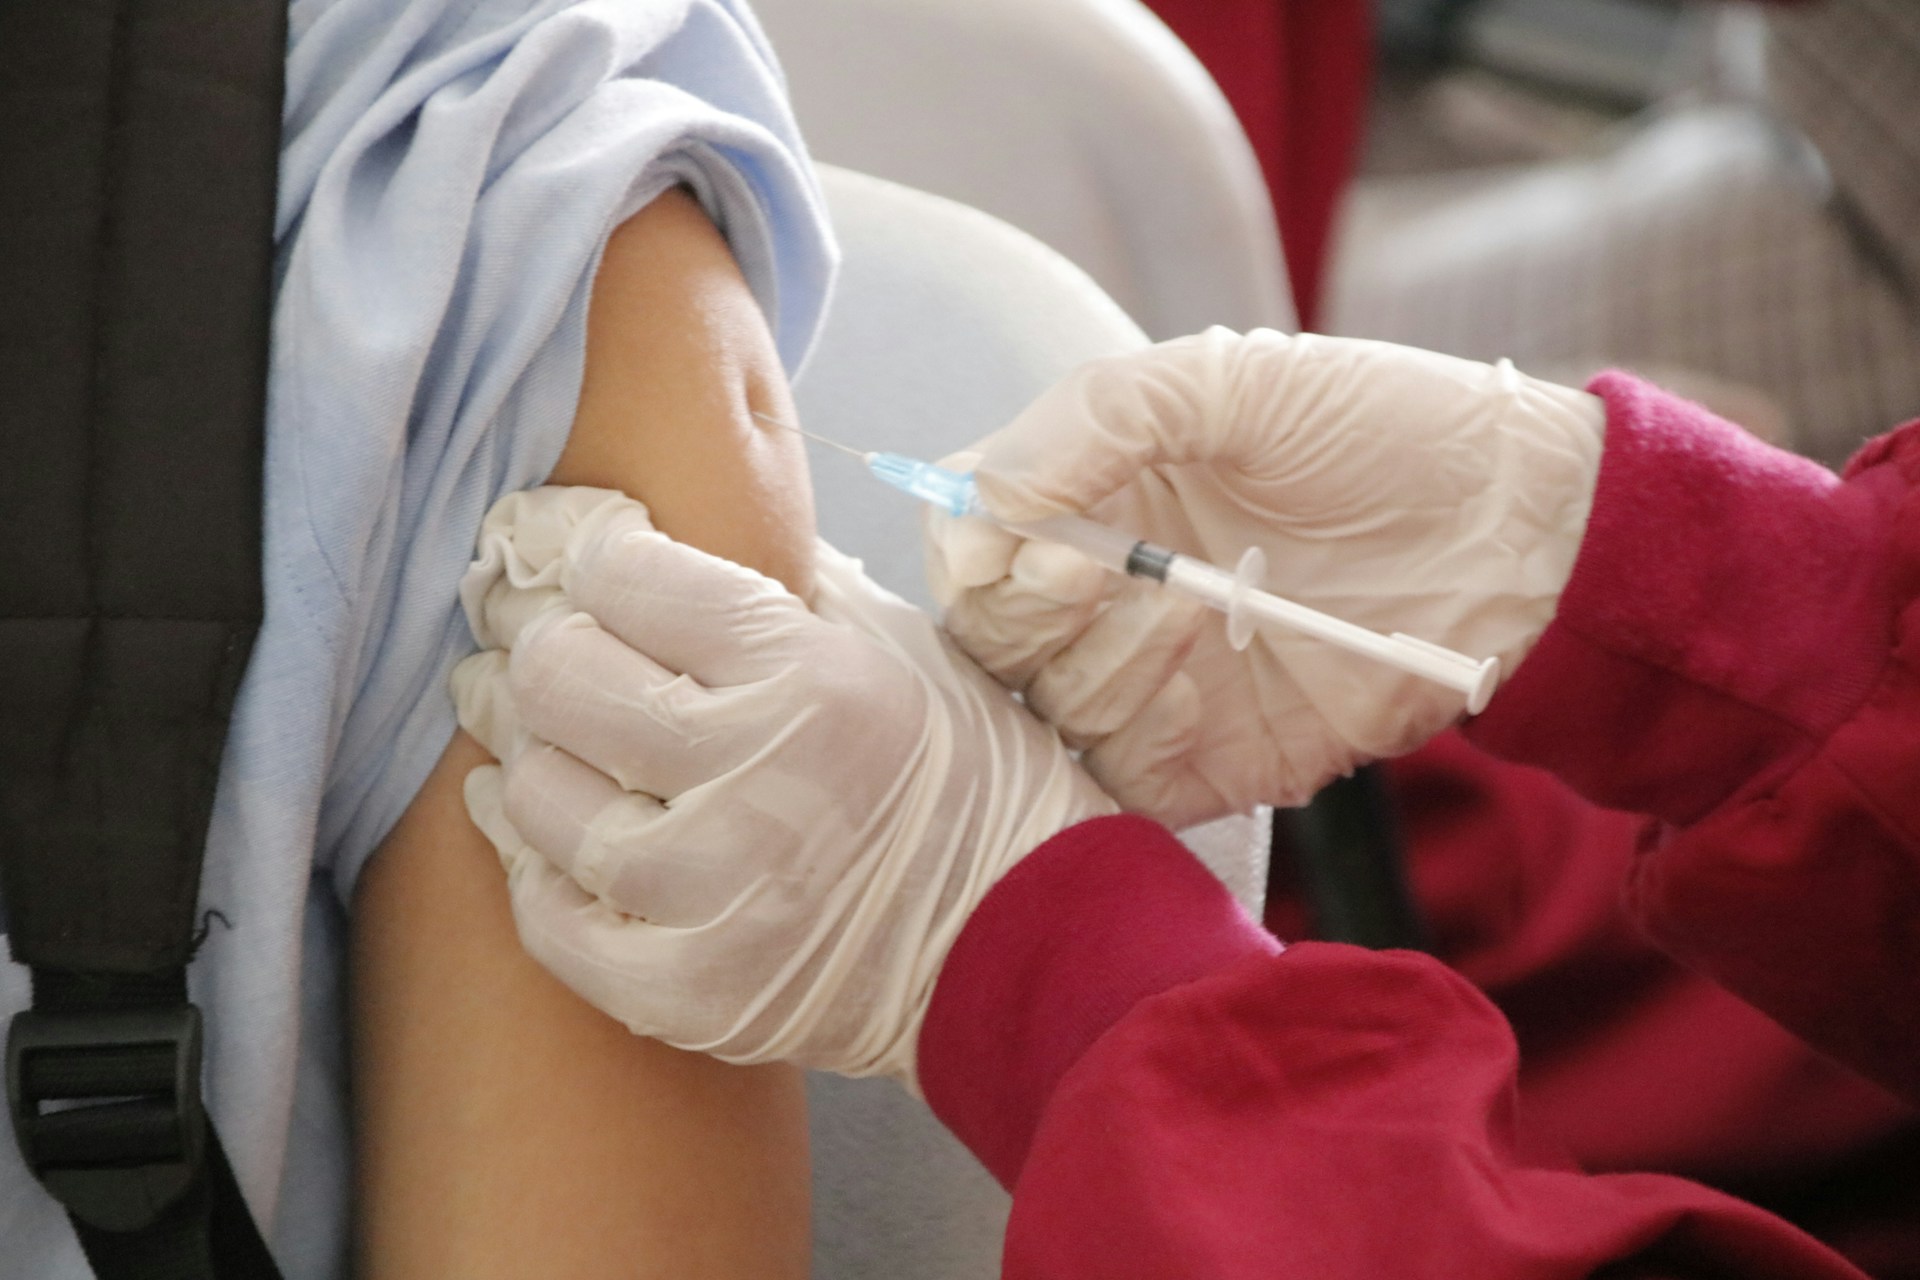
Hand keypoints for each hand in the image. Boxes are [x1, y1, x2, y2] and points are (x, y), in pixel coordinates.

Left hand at [452, 488, 1114, 1085]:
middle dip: (538, 643)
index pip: (630, 577)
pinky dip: (531, 864)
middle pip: (561, 677)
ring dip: (527, 752)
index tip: (584, 561)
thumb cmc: (960, 777)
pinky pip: (548, 916)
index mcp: (813, 679)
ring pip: (538, 794)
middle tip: (537, 637)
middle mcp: (757, 782)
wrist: (1020, 944)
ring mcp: (715, 897)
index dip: (590, 556)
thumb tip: (653, 527)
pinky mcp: (687, 992)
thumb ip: (781, 580)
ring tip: (538, 733)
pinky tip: (536, 826)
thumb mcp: (896, 646)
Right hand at [926, 328, 1604, 826]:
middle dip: (1026, 610)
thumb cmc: (1383, 431)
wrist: (1520, 531)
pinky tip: (1197, 681)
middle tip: (1099, 573)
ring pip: (1044, 709)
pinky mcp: (1205, 760)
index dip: (972, 547)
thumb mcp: (1231, 380)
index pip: (966, 540)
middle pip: (986, 635)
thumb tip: (983, 500)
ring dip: (1101, 660)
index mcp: (1094, 496)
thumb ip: (1095, 417)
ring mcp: (1152, 681)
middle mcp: (1106, 594)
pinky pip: (1119, 778)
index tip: (1027, 536)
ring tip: (1197, 609)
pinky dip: (1133, 734)